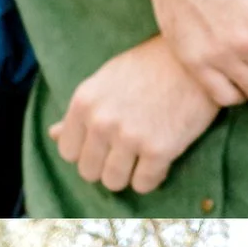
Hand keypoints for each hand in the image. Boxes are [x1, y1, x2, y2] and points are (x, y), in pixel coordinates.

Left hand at [48, 37, 218, 193]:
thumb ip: (81, 111)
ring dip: (128, 176)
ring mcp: (130, 137)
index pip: (67, 151)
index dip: (87, 152)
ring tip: (142, 160)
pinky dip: (152, 178)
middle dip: (106, 167)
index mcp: (84, 103)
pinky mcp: (159, 150)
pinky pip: (144, 184)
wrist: (194, 62)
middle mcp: (102, 121)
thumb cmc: (149, 68)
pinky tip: (160, 161)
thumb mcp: (107, 81)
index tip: (104, 147)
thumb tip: (53, 134)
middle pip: (89, 172)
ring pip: (114, 182)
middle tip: (126, 155)